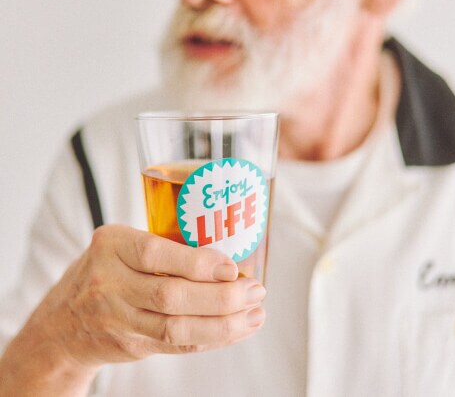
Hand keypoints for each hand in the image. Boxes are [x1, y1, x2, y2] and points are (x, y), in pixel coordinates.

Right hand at [27, 225, 265, 366]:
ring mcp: (119, 320)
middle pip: (170, 296)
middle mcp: (111, 283)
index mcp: (112, 246)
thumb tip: (225, 253)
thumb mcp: (121, 244)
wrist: (63, 323)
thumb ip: (163, 245)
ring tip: (255, 314)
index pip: (155, 254)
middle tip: (254, 290)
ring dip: (223, 324)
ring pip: (176, 328)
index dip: (196, 263)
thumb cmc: (105, 270)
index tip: (231, 267)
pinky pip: (176, 346)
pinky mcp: (132, 346)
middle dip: (220, 297)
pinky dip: (210, 338)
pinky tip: (236, 330)